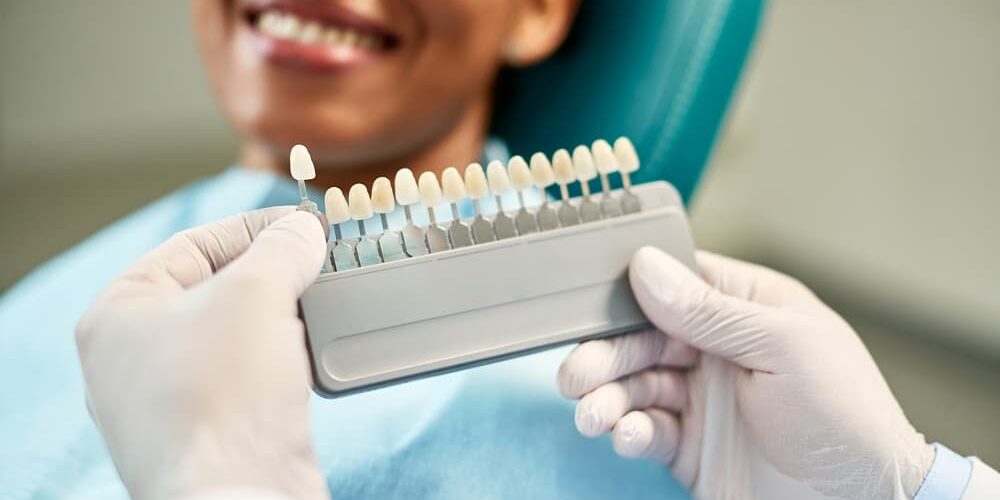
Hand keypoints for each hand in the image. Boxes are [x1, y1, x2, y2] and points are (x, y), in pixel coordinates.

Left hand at [76, 207, 329, 499]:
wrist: (240, 496)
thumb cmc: (223, 393)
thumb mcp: (255, 293)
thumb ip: (282, 248)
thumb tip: (303, 231)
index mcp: (120, 315)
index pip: (192, 245)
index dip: (253, 228)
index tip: (303, 225)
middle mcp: (136, 358)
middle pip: (216, 290)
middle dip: (273, 274)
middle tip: (319, 263)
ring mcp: (173, 401)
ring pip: (236, 338)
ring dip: (283, 319)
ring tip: (323, 306)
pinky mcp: (214, 434)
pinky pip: (250, 381)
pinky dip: (283, 362)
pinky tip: (313, 357)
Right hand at [558, 247, 934, 498]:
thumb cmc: (845, 415)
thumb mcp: (784, 347)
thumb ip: (711, 310)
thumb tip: (647, 267)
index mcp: (744, 308)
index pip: (674, 282)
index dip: (630, 290)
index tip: (592, 303)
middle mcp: (716, 348)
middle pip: (641, 336)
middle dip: (606, 353)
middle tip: (576, 374)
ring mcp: (700, 398)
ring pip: (634, 384)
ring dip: (606, 396)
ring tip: (592, 414)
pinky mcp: (687, 445)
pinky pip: (642, 429)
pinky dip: (625, 431)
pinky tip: (625, 435)